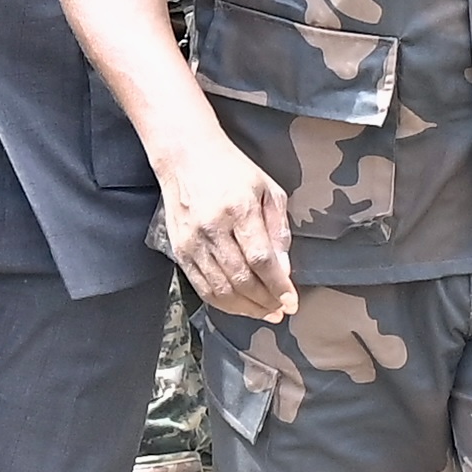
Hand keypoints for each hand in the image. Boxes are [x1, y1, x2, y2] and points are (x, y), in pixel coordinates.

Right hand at [155, 126, 293, 319]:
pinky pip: (200, 286)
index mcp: (239, 210)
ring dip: (245, 307)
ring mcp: (192, 242)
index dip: (278, 285)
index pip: (260, 259)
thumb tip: (284, 268)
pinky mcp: (179, 250)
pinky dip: (221, 302)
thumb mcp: (268, 189)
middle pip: (240, 279)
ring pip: (219, 288)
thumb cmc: (233, 170)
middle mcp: (213, 229)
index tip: (292, 301)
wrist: (186, 158)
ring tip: (265, 313)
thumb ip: (278, 229)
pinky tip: (239, 306)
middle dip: (264, 301)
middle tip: (281, 311)